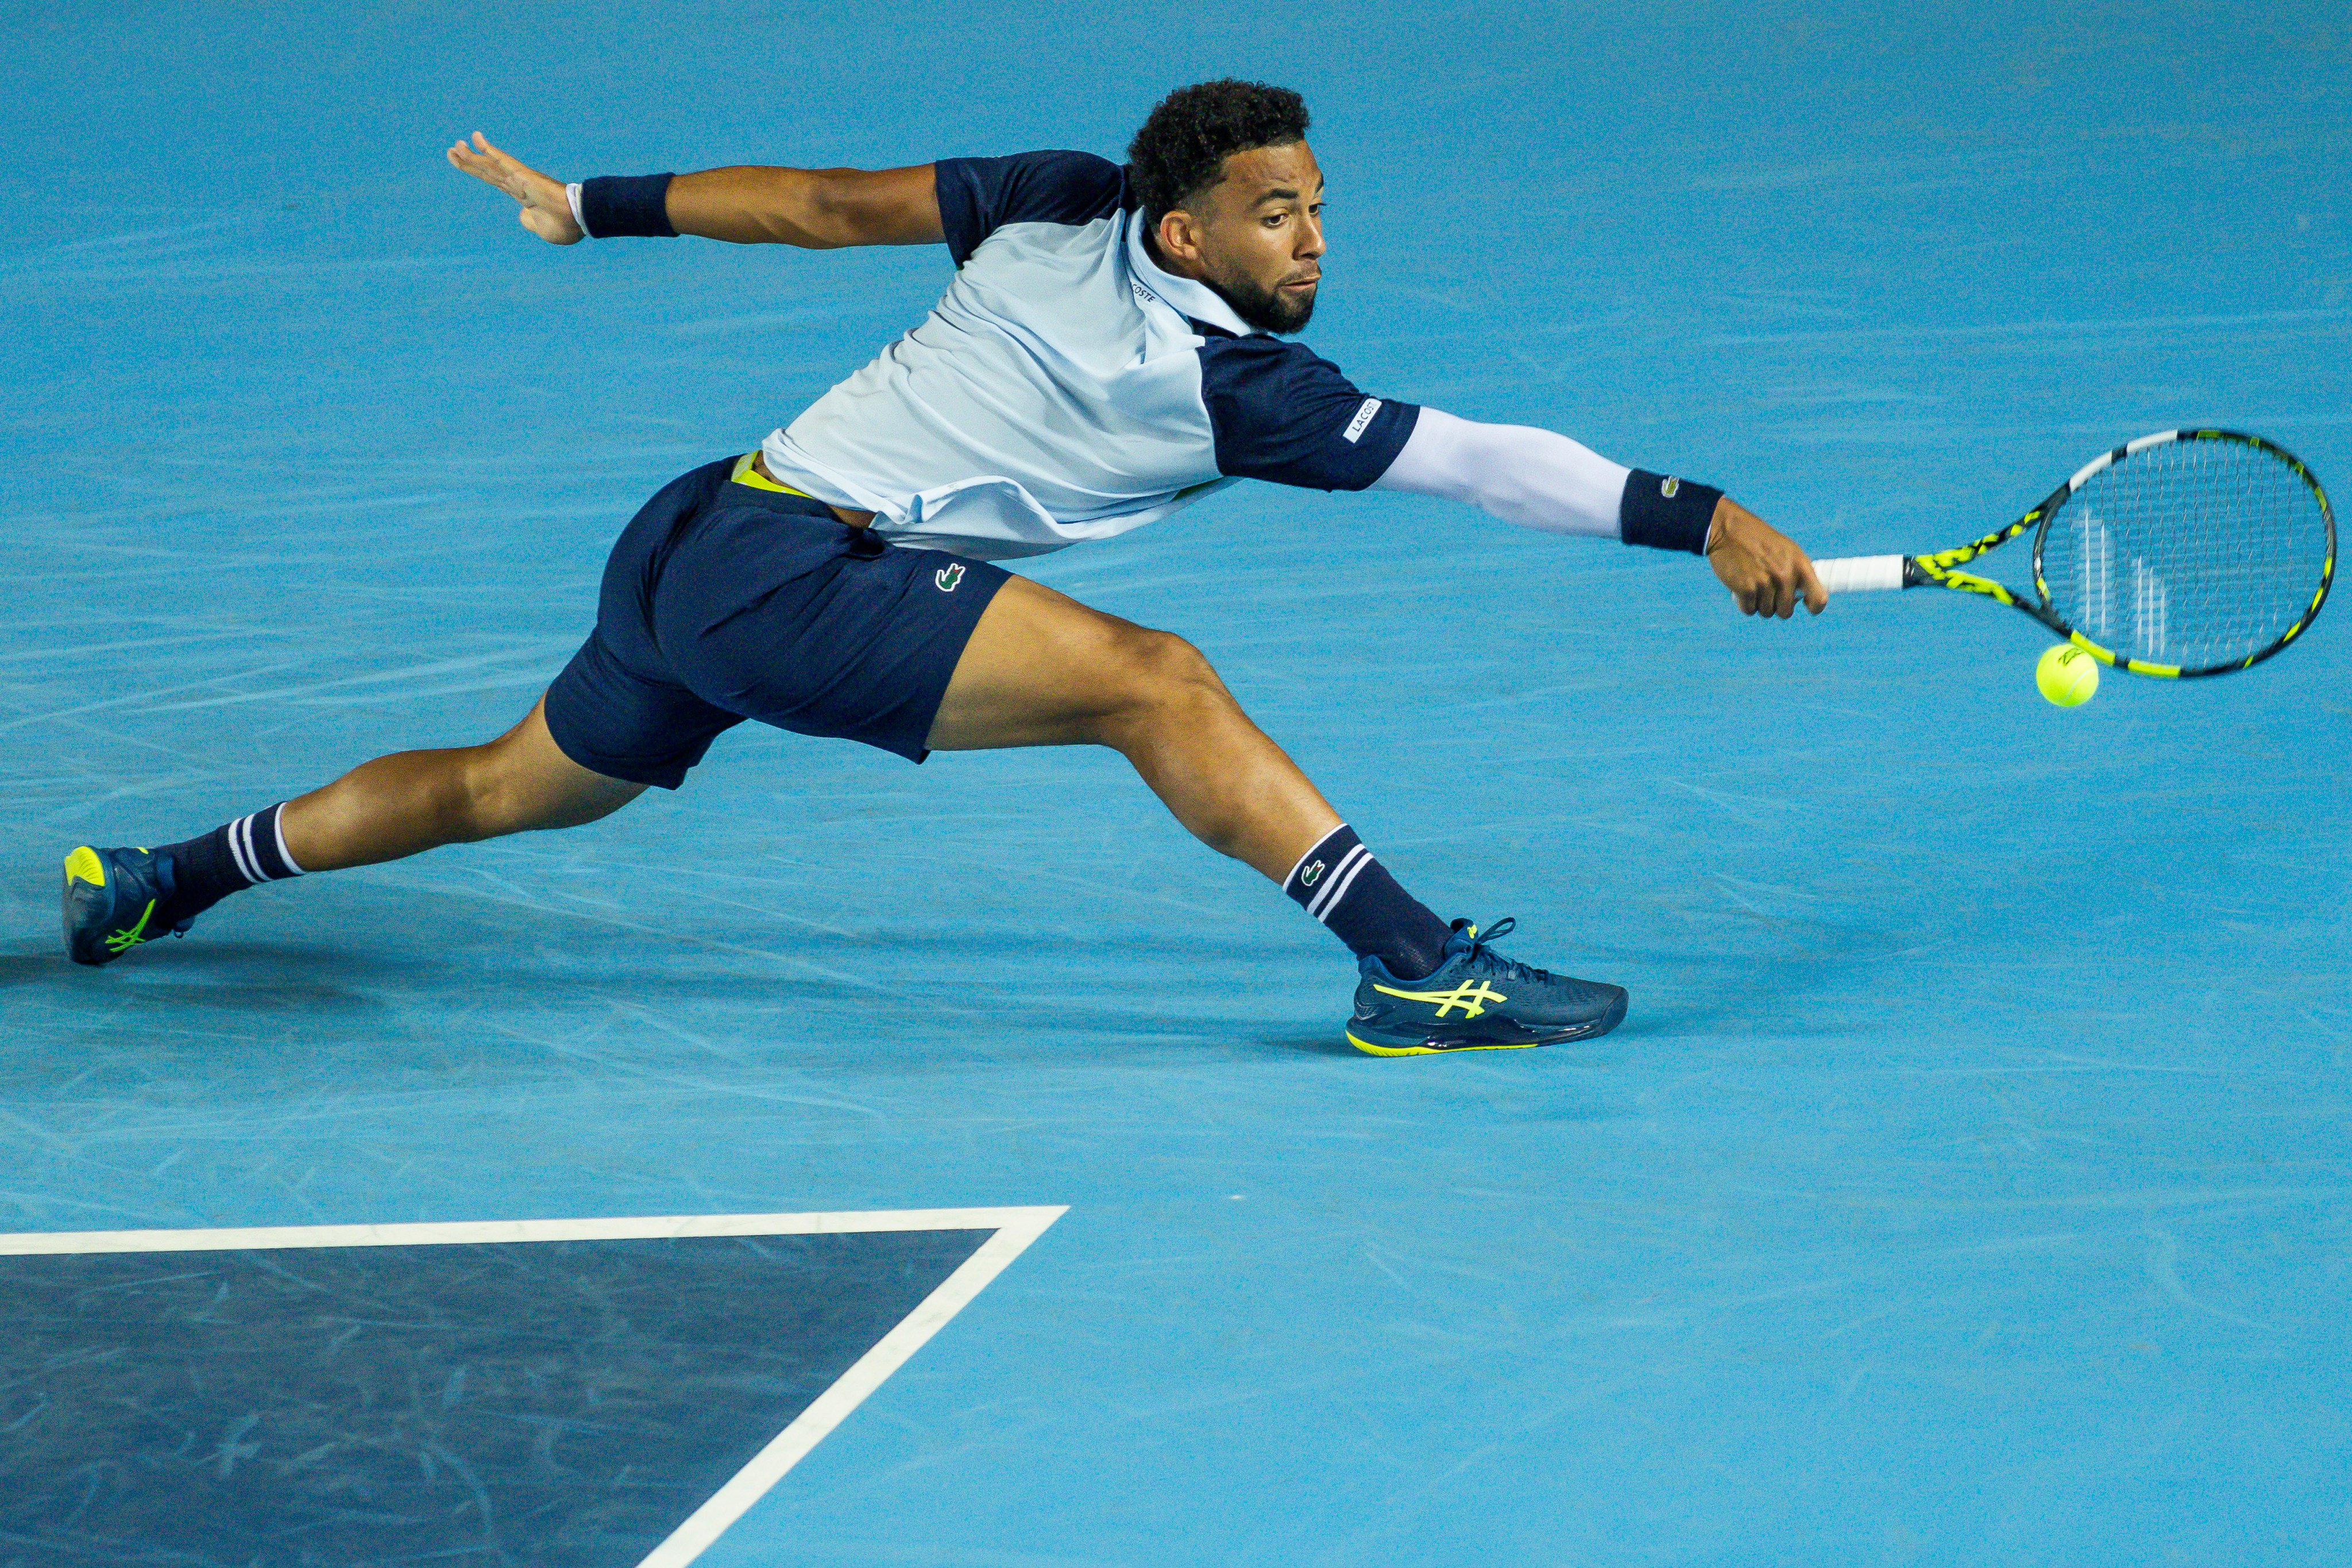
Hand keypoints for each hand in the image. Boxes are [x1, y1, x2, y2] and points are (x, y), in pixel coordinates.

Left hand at [446, 132, 582, 244]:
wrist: (577, 220)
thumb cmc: (565, 226)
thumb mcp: (542, 229)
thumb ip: (530, 222)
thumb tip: (523, 216)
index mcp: (521, 195)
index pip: (493, 179)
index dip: (476, 170)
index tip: (461, 161)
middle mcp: (517, 184)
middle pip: (487, 170)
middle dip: (468, 161)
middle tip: (451, 150)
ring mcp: (519, 178)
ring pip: (490, 165)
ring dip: (471, 156)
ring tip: (455, 146)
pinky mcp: (523, 176)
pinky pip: (502, 161)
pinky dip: (489, 150)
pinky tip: (476, 139)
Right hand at [1706, 497, 1825, 617]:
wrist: (1729, 530)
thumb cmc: (1757, 540)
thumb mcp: (1786, 550)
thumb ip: (1796, 571)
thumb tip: (1803, 596)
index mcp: (1800, 564)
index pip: (1819, 599)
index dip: (1813, 607)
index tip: (1804, 604)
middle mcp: (1786, 575)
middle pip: (1786, 611)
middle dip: (1776, 606)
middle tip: (1767, 590)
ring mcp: (1765, 583)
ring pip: (1766, 612)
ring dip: (1758, 603)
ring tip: (1752, 583)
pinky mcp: (1746, 589)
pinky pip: (1749, 610)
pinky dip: (1744, 603)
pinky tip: (1741, 587)